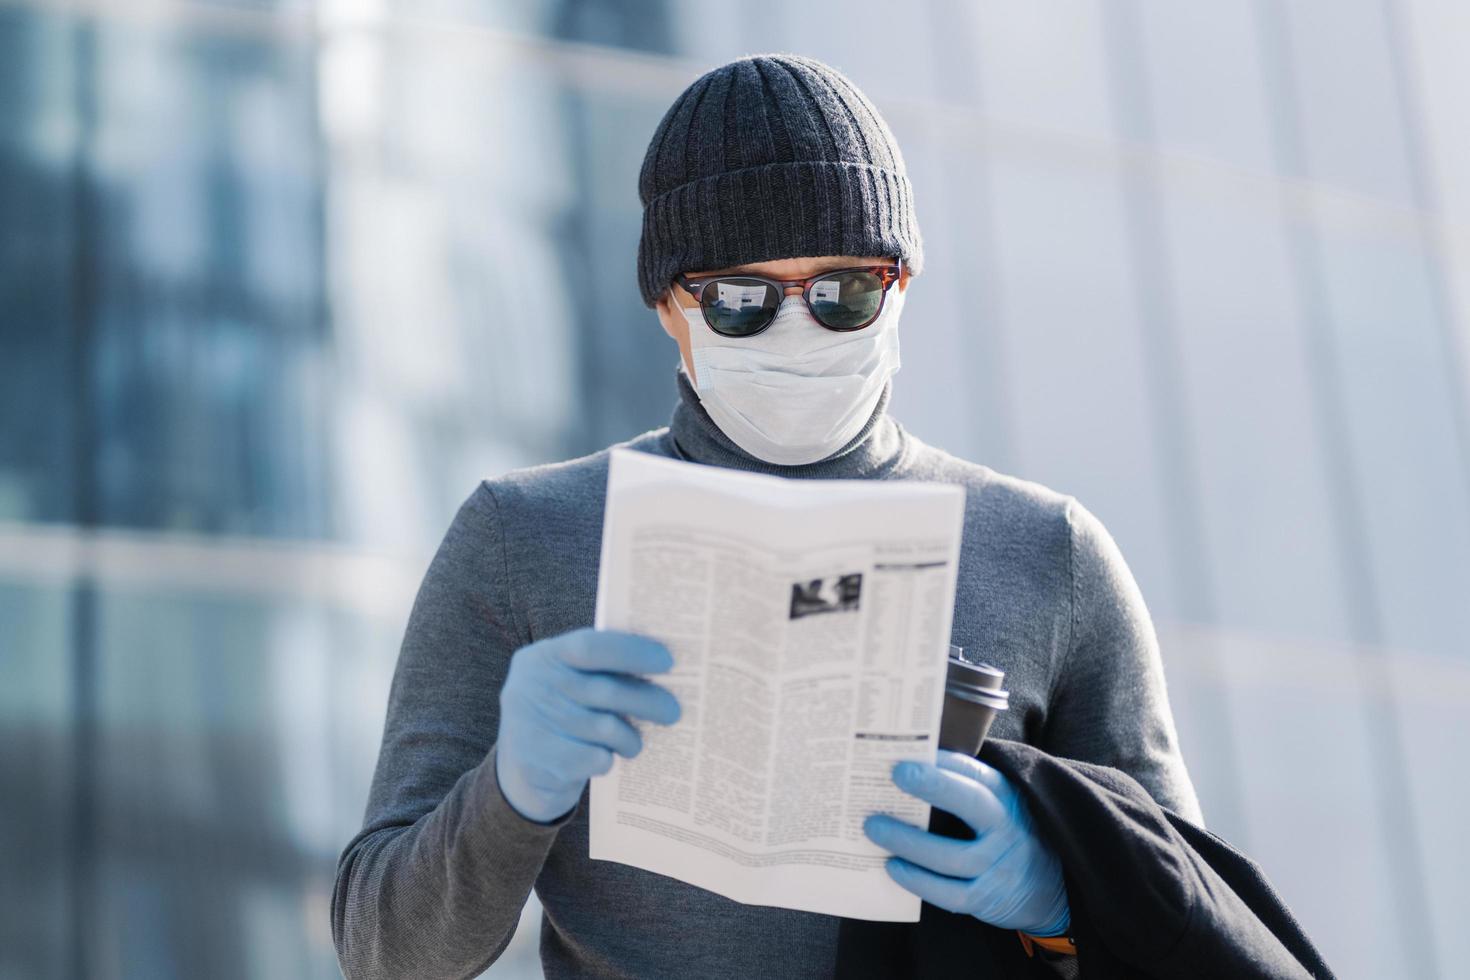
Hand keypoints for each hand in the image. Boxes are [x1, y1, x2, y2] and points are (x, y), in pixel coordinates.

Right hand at [495, 627, 681, 822]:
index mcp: (542, 657)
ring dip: (629, 738)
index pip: (591, 646)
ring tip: (634, 743)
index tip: (667, 661)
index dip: (632, 651)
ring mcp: (530, 725)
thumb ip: (600, 670)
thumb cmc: (561, 716)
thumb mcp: (568, 682)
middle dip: (646, 700)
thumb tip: (663, 665)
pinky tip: (605, 758)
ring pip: (604, 728)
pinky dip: (607, 760)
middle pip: (604, 690)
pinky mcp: (537, 762)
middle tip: (673, 711)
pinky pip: (593, 758)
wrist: (522, 772)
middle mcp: (531, 686)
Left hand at [863, 749, 1069, 936]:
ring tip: (873, 826)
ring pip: (951, 855)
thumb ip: (965, 788)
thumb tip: (909, 765)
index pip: (978, 774)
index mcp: (1007, 798)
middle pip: (972, 803)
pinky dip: (917, 881)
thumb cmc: (1005, 835)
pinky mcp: (987, 898)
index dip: (946, 761)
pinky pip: (948, 894)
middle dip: (935, 786)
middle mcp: (1007, 829)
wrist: (1049, 888)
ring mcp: (998, 866)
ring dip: (908, 841)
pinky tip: (892, 867)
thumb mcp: (998, 806)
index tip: (915, 749)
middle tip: (897, 773)